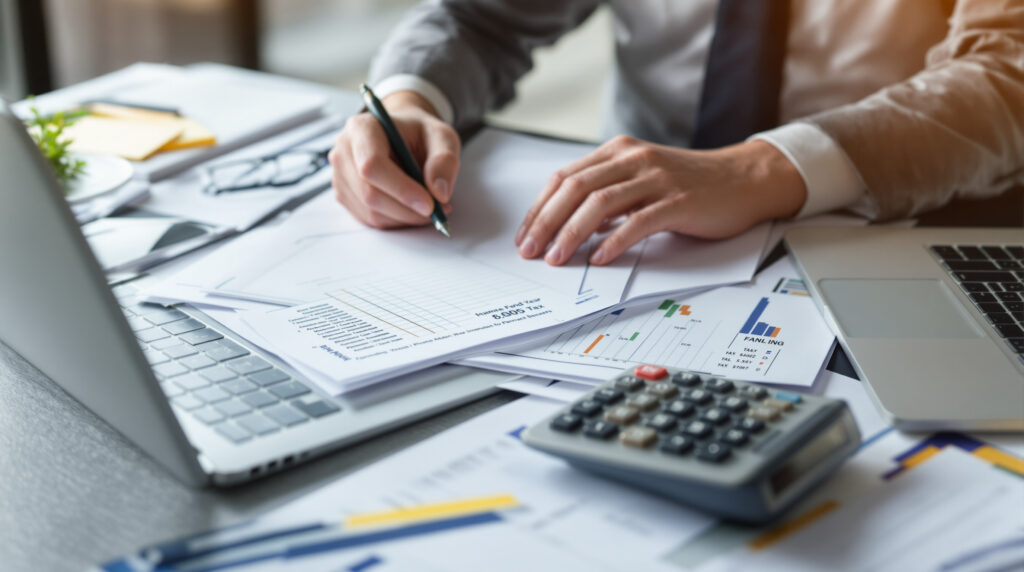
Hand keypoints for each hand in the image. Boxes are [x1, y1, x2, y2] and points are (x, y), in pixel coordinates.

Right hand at [329, 90, 459, 228]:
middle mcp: (344, 152)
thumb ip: (445, 160)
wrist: (403, 137)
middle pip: (370, 193)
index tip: (430, 204)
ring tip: (430, 207)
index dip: (401, 189)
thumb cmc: (419, 134)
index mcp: (362, 128)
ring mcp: (341, 176)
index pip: (372, 165)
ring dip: (405, 217)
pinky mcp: (345, 196)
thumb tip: (439, 192)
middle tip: (438, 212)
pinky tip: (412, 208)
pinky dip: (396, 220)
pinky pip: (370, 220)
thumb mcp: (442, 136)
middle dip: (407, 210)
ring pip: (371, 212)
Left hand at [514, 135, 806, 265]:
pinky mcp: (679, 201)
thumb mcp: (640, 181)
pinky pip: (638, 222)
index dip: (539, 208)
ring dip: (571, 233)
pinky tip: (599, 259)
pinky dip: (614, 242)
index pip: (564, 177)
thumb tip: (568, 226)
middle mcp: (633, 160)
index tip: (524, 236)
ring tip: (557, 258)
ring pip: (600, 204)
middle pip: (575, 188)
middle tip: (530, 251)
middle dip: (546, 222)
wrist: (744, 180)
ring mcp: (657, 179)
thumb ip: (607, 197)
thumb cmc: (690, 185)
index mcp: (618, 152)